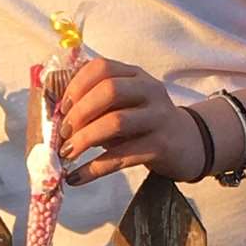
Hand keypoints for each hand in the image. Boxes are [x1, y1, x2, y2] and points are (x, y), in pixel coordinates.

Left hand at [54, 57, 206, 185]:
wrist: (189, 143)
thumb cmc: (144, 122)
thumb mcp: (125, 104)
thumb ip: (97, 104)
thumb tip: (55, 117)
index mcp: (135, 75)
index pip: (101, 67)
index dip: (76, 85)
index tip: (61, 107)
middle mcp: (149, 91)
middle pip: (110, 91)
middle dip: (80, 112)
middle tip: (63, 133)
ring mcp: (158, 117)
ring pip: (116, 122)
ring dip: (85, 138)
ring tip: (67, 153)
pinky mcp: (161, 146)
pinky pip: (122, 157)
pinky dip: (94, 169)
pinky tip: (75, 178)